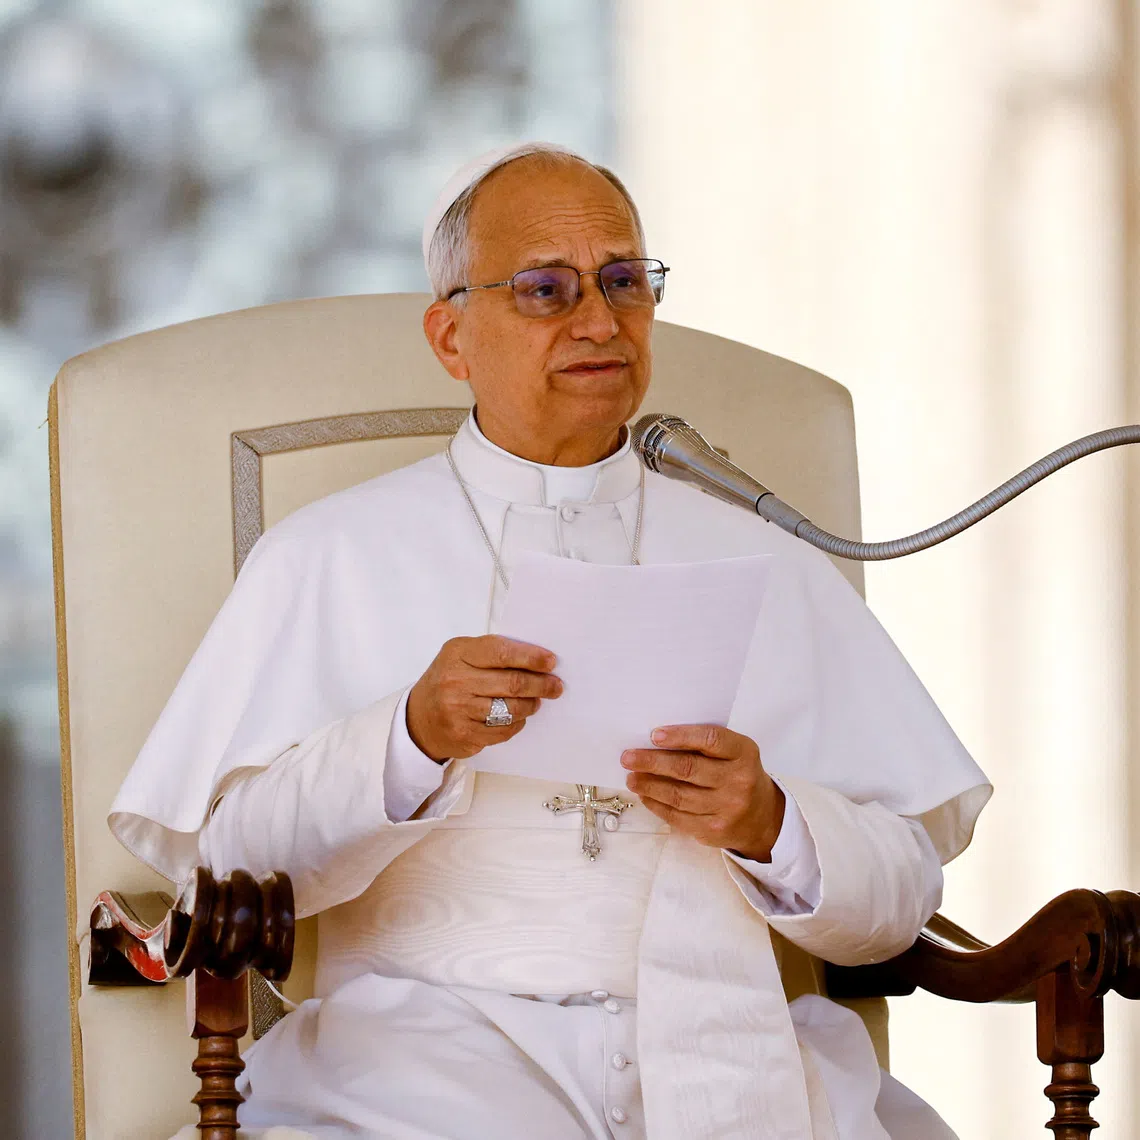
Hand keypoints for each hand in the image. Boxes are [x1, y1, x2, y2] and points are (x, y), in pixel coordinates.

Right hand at [406, 635, 561, 761]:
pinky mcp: (465, 734)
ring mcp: (459, 710)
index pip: (501, 652)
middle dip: (541, 685)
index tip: (550, 662)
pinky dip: (516, 723)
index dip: (531, 657)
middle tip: (555, 686)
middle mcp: (456, 681)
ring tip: (536, 702)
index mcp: (458, 653)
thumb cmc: (448, 681)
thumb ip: (492, 653)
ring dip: (531, 705)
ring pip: (511, 709)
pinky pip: (504, 729)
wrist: (418, 719)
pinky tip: (517, 717)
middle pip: (512, 683)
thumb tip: (536, 658)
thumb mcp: (461, 655)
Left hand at [621, 725, 785, 860]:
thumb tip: (655, 741)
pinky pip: (677, 817)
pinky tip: (645, 795)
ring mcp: (727, 809)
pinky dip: (656, 804)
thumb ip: (703, 745)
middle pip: (688, 769)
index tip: (654, 734)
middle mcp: (738, 781)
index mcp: (744, 753)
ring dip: (649, 785)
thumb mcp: (733, 754)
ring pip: (679, 795)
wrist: (761, 818)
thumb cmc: (738, 775)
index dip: (681, 736)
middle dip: (652, 762)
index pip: (711, 739)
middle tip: (628, 757)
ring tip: (631, 777)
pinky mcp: (713, 830)